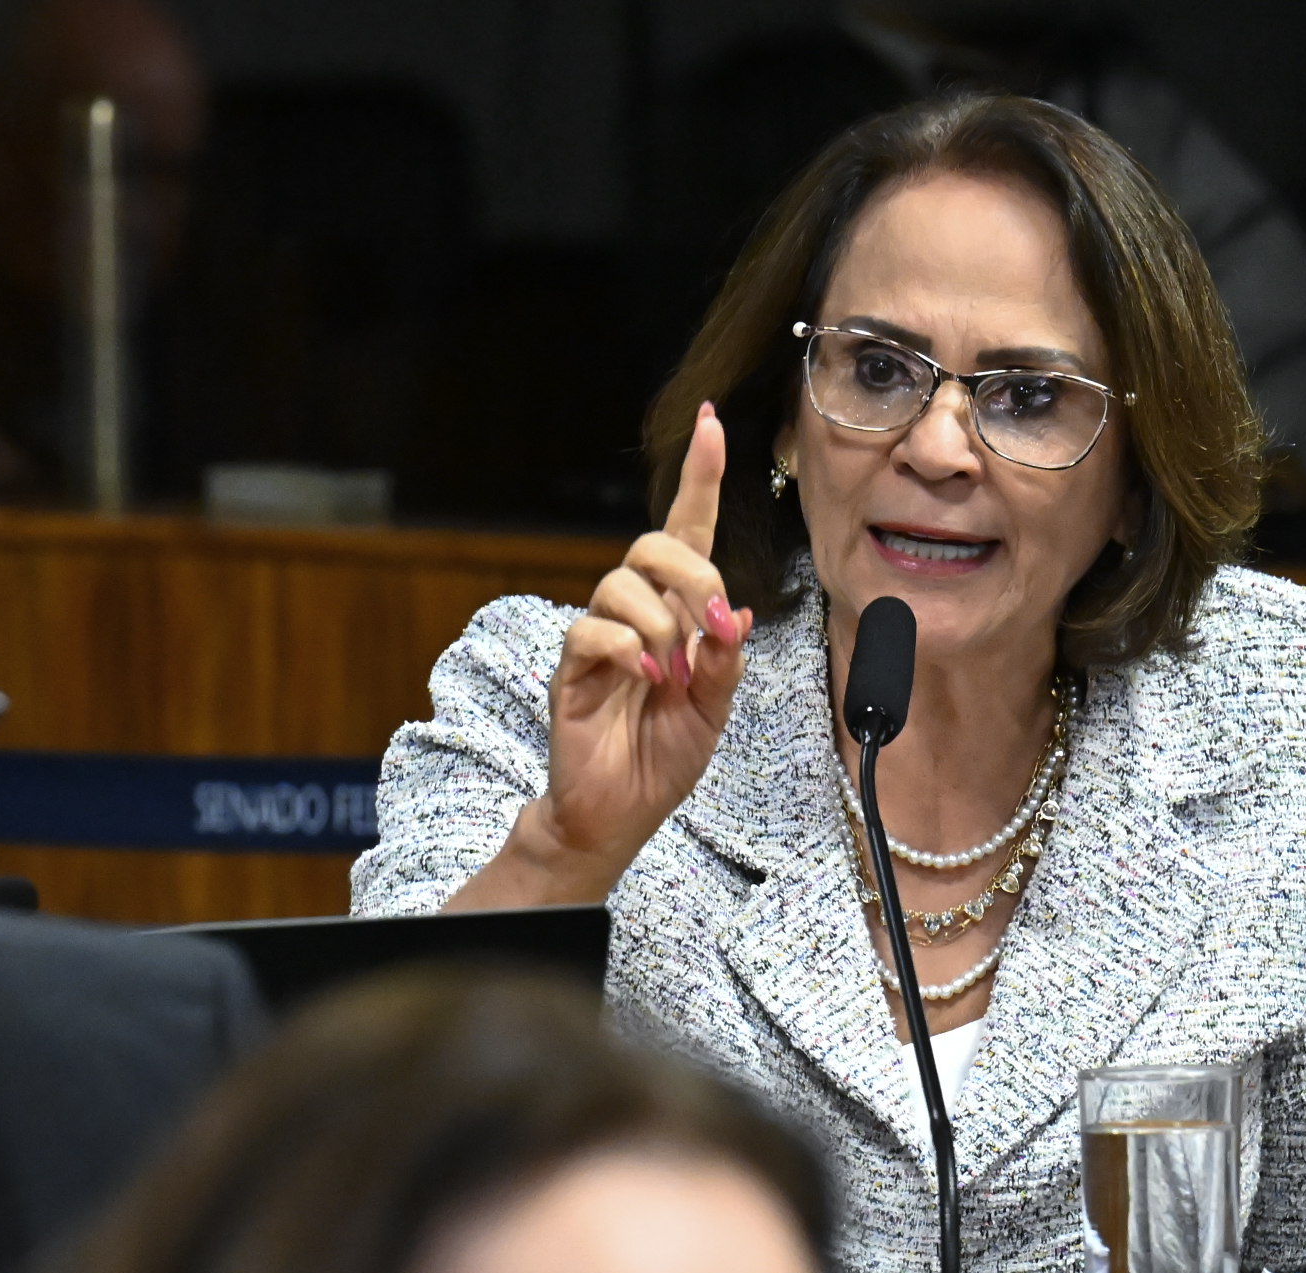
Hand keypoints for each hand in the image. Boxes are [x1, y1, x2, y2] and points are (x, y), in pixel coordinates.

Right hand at [462, 404, 751, 905]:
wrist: (619, 813)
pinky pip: (591, 629)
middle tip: (710, 622)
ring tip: (670, 675)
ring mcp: (601, 636)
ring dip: (661, 623)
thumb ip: (725, 660)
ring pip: (621, 582)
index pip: (688, 530)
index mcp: (678, 612)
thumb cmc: (664, 757)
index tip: (711, 426)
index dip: (700, 478)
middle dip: (690, 571)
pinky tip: (644, 678)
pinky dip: (626, 647)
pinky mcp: (572, 666)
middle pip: (652, 543)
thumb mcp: (715, 709)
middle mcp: (637, 612)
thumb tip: (732, 612)